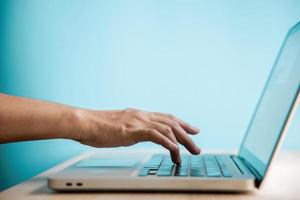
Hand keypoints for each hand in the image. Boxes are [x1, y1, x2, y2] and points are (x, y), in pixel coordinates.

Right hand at [74, 108, 200, 163]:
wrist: (85, 122)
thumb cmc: (98, 127)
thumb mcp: (119, 127)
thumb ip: (131, 129)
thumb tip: (135, 134)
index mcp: (139, 115)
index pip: (165, 117)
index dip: (181, 123)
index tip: (191, 129)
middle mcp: (142, 115)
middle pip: (171, 122)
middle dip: (187, 133)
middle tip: (196, 144)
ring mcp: (138, 121)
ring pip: (168, 128)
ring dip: (182, 140)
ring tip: (191, 151)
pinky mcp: (133, 130)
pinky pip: (156, 135)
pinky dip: (168, 143)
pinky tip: (175, 150)